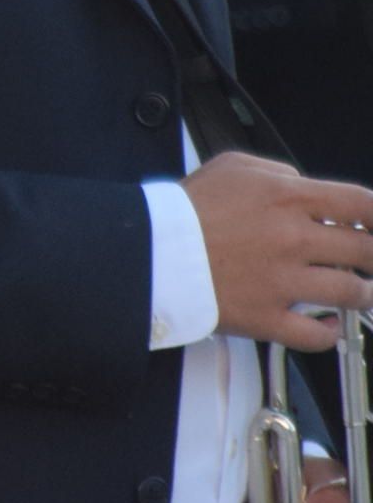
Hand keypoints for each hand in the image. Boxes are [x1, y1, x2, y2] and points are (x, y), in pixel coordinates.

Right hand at [185, 152, 372, 347]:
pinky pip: (317, 334)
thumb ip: (279, 172)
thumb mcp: (232, 167)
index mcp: (286, 199)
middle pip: (367, 251)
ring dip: (364, 294)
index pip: (362, 204)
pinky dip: (330, 332)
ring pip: (352, 293)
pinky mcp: (267, 316)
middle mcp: (293, 239)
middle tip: (370, 260)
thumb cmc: (186, 209)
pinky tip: (329, 324)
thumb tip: (306, 186)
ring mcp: (283, 281)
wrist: (151, 250)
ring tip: (360, 292)